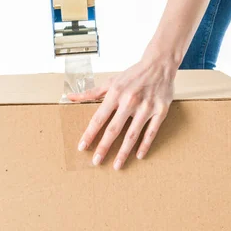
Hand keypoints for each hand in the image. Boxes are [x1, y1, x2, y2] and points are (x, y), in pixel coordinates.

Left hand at [66, 46, 177, 169]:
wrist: (159, 64)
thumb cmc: (133, 75)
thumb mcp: (111, 81)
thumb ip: (91, 92)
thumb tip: (70, 97)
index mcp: (116, 93)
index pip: (99, 117)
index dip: (90, 133)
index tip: (82, 147)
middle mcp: (130, 101)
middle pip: (114, 129)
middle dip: (104, 147)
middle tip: (96, 162)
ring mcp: (146, 107)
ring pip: (132, 134)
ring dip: (123, 152)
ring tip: (116, 165)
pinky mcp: (160, 110)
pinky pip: (151, 132)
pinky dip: (145, 145)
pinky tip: (138, 155)